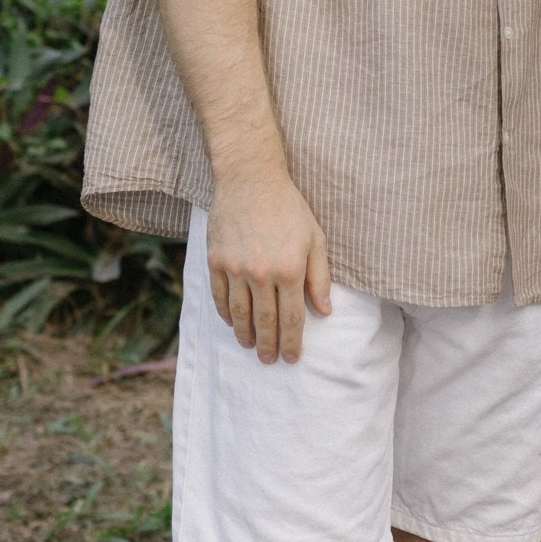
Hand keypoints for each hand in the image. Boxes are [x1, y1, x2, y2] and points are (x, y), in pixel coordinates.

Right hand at [207, 169, 331, 362]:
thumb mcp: (315, 239)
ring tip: (250, 346)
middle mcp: (261, 273)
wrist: (250, 180)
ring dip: (245, 334)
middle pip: (264, 321)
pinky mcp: (216, 260)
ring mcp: (235, 268)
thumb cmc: (289, 209)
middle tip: (269, 361)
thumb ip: (320, 277)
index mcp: (290, 270)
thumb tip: (325, 310)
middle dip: (268, 345)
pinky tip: (232, 323)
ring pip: (239, 313)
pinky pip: (219, 296)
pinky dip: (226, 313)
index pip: (292, 317)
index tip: (292, 357)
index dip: (292, 341)